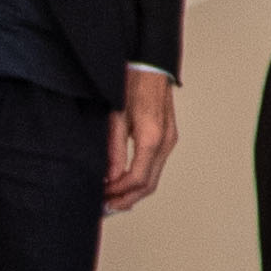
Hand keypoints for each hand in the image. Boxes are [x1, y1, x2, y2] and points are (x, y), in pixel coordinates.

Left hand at [106, 66, 179, 210]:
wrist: (150, 63)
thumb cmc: (131, 83)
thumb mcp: (115, 117)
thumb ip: (113, 150)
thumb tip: (109, 177)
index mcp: (152, 138)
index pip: (137, 180)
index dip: (118, 194)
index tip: (101, 198)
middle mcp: (165, 142)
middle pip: (149, 185)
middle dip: (126, 200)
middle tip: (105, 207)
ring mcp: (169, 140)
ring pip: (154, 178)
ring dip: (133, 192)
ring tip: (112, 198)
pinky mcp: (167, 136)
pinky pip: (156, 166)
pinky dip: (141, 179)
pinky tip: (125, 181)